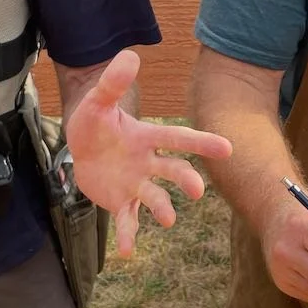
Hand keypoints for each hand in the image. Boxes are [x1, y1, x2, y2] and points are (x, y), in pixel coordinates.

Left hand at [66, 49, 231, 256]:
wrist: (81, 147)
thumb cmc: (95, 122)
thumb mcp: (98, 101)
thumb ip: (113, 83)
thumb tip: (131, 55)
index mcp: (147, 138)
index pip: (178, 139)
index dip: (202, 143)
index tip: (227, 148)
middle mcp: (148, 163)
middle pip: (173, 171)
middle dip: (186, 180)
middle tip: (197, 191)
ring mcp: (137, 185)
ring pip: (155, 198)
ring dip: (163, 210)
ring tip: (167, 220)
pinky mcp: (122, 203)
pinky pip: (129, 221)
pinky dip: (130, 236)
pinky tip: (128, 251)